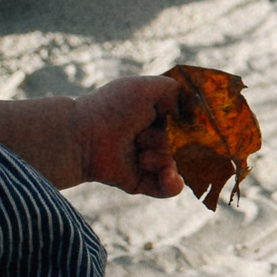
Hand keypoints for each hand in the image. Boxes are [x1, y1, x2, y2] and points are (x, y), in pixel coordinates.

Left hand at [72, 75, 182, 196]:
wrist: (82, 136)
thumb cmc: (112, 107)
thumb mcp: (147, 87)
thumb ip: (177, 91)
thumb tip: (193, 113)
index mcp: (159, 118)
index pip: (189, 125)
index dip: (191, 127)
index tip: (186, 125)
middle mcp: (157, 139)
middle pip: (187, 146)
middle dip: (172, 142)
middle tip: (145, 137)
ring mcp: (151, 162)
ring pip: (180, 166)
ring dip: (164, 158)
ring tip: (141, 155)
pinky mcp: (144, 183)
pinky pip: (171, 189)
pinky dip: (172, 183)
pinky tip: (166, 175)